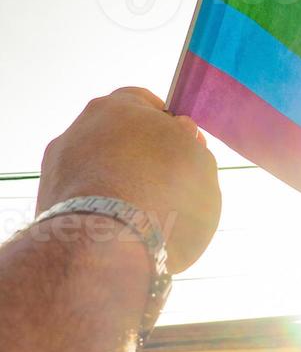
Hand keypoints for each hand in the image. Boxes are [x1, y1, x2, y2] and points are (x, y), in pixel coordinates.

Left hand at [36, 87, 221, 272]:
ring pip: (98, 167)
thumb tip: (180, 135)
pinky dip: (99, 207)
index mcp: (121, 106)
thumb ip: (191, 144)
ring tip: (142, 216)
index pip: (147, 104)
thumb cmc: (166, 198)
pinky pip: (83, 196)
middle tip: (166, 186)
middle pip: (119, 136)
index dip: (169, 128)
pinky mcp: (48, 199)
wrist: (106, 247)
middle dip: (141, 156)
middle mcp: (82, 126)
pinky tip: (118, 229)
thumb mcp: (202, 166)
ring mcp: (59, 163)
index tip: (183, 152)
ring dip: (117, 183)